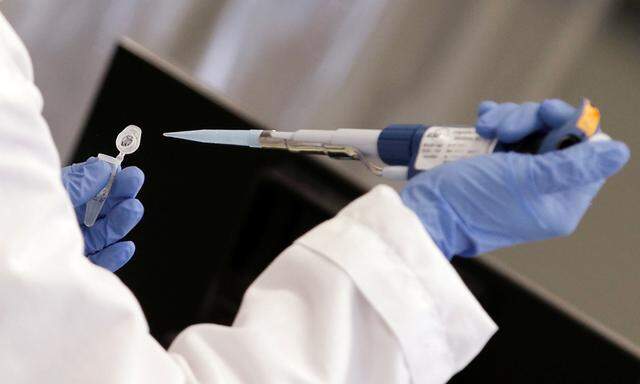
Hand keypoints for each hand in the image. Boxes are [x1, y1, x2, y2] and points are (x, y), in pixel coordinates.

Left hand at [61, 158, 144, 270]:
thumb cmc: (17, 221)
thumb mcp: (51, 193)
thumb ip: (78, 182)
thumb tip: (105, 167)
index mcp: (50, 203)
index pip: (84, 189)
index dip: (108, 180)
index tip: (127, 171)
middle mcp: (59, 225)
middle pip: (96, 212)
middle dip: (118, 197)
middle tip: (134, 183)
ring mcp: (66, 249)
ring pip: (100, 236)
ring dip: (120, 222)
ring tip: (134, 210)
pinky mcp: (72, 272)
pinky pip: (97, 265)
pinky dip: (113, 257)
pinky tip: (125, 247)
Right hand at [401, 99, 629, 258]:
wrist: (427, 211)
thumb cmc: (471, 201)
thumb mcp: (526, 179)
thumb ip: (574, 165)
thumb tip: (618, 152)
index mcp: (560, 203)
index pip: (587, 153)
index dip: (571, 127)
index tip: (546, 116)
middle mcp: (543, 191)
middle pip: (556, 136)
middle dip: (530, 121)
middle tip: (505, 128)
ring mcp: (518, 178)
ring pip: (529, 130)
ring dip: (508, 119)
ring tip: (484, 128)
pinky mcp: (495, 168)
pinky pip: (506, 135)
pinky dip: (495, 123)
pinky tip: (481, 121)